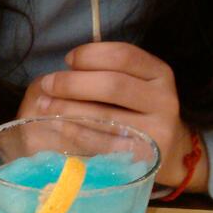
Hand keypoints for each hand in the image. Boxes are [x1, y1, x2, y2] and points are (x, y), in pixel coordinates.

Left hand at [16, 42, 208, 191]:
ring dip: (67, 108)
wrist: (167, 149)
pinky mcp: (142, 158)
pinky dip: (75, 131)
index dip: (90, 55)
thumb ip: (105, 70)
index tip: (67, 59)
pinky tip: (57, 124)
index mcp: (159, 73)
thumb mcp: (133, 82)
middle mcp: (164, 100)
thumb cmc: (137, 108)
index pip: (123, 56)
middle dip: (73, 83)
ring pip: (105, 116)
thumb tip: (62, 72)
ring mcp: (156, 131)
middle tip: (48, 84)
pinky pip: (101, 143)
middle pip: (113, 85)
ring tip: (44, 104)